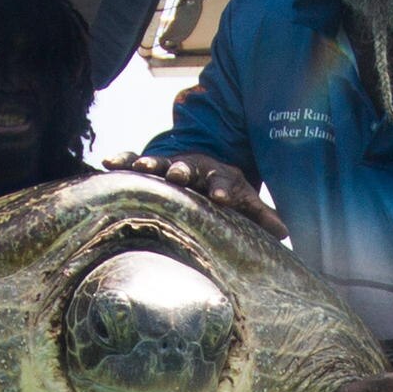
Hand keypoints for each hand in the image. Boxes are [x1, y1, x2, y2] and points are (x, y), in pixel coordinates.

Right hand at [137, 153, 281, 236]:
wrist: (203, 166)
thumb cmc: (224, 190)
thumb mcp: (243, 200)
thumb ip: (260, 215)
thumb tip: (284, 231)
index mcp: (219, 177)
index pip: (223, 182)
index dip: (222, 189)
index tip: (220, 197)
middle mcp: (194, 168)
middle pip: (189, 167)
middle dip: (183, 170)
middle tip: (177, 175)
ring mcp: (170, 165)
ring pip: (160, 162)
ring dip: (151, 164)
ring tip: (140, 168)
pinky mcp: (150, 166)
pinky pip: (134, 160)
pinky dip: (123, 160)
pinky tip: (108, 162)